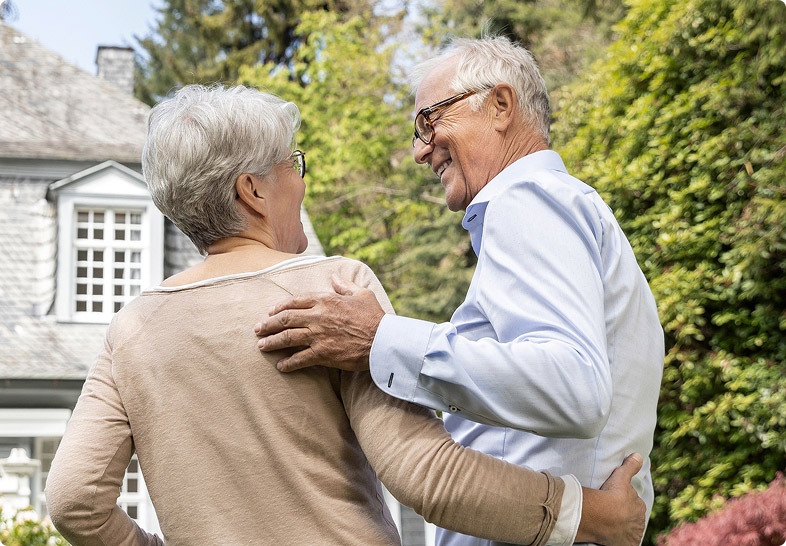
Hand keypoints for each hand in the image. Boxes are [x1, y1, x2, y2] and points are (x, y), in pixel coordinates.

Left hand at [254, 275, 384, 372]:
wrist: (383, 341)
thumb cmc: (375, 317)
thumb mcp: (362, 294)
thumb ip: (345, 285)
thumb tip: (334, 276)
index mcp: (326, 300)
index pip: (295, 301)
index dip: (280, 307)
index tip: (270, 312)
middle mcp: (318, 316)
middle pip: (285, 319)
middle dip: (268, 325)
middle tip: (257, 330)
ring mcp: (319, 336)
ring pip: (287, 338)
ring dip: (272, 342)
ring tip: (262, 346)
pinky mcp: (323, 354)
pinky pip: (300, 359)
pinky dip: (288, 363)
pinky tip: (281, 366)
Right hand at [576, 453, 645, 545]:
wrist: (603, 516)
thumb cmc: (611, 495)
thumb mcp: (620, 477)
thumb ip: (630, 466)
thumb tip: (638, 455)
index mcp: (639, 505)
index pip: (634, 502)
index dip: (624, 501)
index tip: (615, 500)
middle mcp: (639, 521)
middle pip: (632, 516)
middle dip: (625, 514)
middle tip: (611, 511)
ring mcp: (633, 533)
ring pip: (629, 529)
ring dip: (623, 527)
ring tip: (610, 524)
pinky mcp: (627, 544)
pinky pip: (626, 542)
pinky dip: (623, 541)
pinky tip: (615, 538)